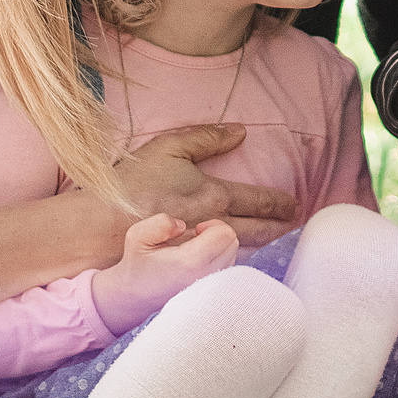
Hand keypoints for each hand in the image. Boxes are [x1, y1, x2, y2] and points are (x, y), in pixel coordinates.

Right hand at [89, 213, 239, 334]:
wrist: (131, 300)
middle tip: (195, 238)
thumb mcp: (137, 236)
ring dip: (218, 248)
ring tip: (194, 252)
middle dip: (217, 234)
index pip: (225, 235)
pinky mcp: (209, 297)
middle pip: (232, 244)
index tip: (196, 230)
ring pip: (232, 257)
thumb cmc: (136, 266)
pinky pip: (227, 271)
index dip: (212, 225)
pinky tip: (197, 264)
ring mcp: (208, 290)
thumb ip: (161, 222)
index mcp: (189, 262)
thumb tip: (183, 226)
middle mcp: (204, 278)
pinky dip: (218, 261)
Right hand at [109, 123, 300, 249]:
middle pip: (259, 231)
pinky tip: (238, 255)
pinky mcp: (187, 266)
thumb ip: (207, 138)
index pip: (259, 202)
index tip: (295, 205)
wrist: (102, 224)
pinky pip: (221, 262)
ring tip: (274, 239)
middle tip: (294, 226)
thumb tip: (240, 132)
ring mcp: (202, 250)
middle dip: (280, 228)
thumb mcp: (170, 147)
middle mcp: (214, 226)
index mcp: (214, 196)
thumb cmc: (135, 182)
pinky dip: (236, 256)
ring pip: (242, 248)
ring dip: (262, 244)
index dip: (281, 204)